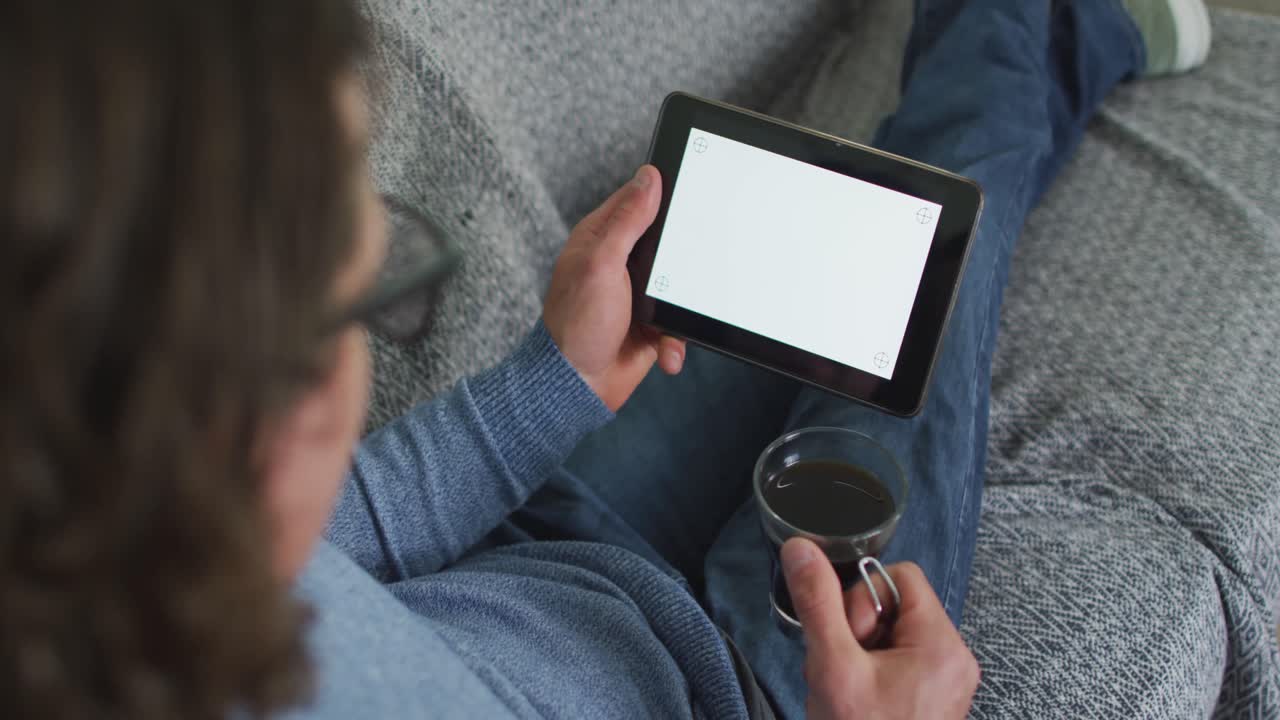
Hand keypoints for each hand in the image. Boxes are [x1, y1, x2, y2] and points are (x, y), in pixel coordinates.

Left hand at [544, 165, 686, 410]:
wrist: (577, 387)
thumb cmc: (577, 325)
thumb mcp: (601, 264)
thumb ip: (627, 221)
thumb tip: (649, 177)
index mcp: (600, 238)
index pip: (637, 200)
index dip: (664, 194)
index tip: (693, 194)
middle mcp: (620, 263)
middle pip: (667, 242)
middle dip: (685, 258)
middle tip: (689, 269)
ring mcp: (637, 295)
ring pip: (680, 284)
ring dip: (682, 308)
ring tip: (668, 323)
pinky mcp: (652, 324)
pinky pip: (679, 322)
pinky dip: (677, 340)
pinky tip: (666, 351)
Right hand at [781, 538, 979, 719]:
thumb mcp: (831, 666)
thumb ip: (817, 603)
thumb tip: (802, 549)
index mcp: (942, 645)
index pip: (900, 576)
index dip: (862, 597)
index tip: (846, 636)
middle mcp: (955, 660)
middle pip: (898, 604)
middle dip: (858, 626)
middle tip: (843, 665)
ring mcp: (947, 682)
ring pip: (894, 633)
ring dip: (860, 650)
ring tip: (848, 687)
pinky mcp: (935, 699)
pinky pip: (899, 660)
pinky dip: (871, 670)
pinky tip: (857, 700)